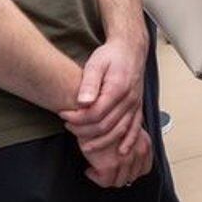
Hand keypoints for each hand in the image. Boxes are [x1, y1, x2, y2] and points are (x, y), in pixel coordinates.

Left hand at [60, 35, 146, 156]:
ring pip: (119, 131)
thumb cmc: (112, 55)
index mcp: (118, 88)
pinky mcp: (138, 108)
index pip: (95, 113)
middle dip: (84, 130)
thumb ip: (90, 83)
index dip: (77, 118)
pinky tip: (121, 151)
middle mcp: (129, 100)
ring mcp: (135, 105)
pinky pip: (135, 129)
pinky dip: (129, 142)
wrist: (131, 50)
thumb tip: (83, 102)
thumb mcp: (96, 63)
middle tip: (68, 127)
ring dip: (101, 141)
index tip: (63, 114)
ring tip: (84, 143)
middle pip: (106, 125)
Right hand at [79, 124, 152, 187]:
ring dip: (107, 178)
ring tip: (97, 170)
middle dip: (118, 175)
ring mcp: (125, 159)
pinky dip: (96, 177)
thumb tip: (126, 157)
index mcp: (145, 144)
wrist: (93, 112)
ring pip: (118, 181)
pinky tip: (90, 169)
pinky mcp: (109, 164)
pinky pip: (105, 181)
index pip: (144, 169)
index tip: (119, 169)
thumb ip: (131, 141)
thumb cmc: (106, 117)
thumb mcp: (127, 127)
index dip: (131, 171)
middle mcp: (138, 153)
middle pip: (131, 177)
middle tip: (106, 172)